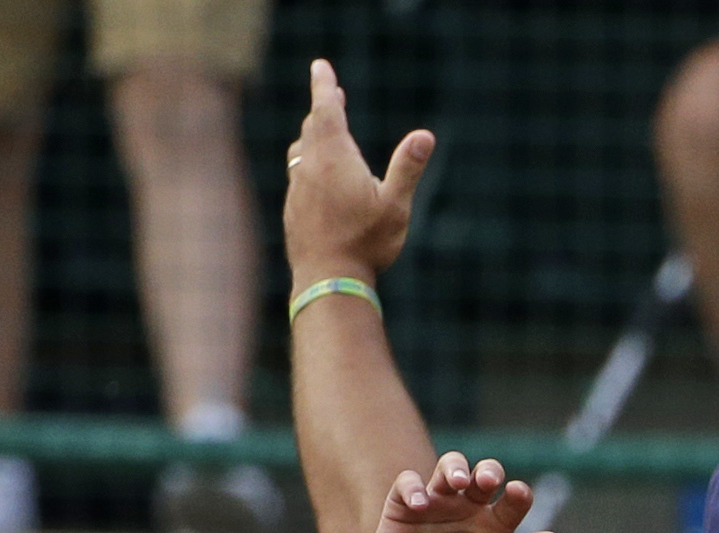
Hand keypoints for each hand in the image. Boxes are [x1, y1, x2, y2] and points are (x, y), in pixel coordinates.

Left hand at [285, 58, 428, 282]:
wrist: (327, 280)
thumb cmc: (365, 243)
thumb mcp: (395, 205)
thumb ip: (407, 167)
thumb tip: (425, 136)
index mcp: (334, 156)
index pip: (327, 108)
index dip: (324, 84)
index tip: (320, 66)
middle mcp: (310, 165)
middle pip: (313, 126)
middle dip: (323, 108)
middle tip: (331, 94)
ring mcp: (298, 187)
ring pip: (301, 150)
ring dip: (312, 135)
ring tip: (321, 132)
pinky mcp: (293, 208)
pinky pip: (298, 176)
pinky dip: (308, 164)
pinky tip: (315, 178)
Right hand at [363, 452, 554, 532]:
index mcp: (493, 525)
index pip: (513, 500)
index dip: (519, 493)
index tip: (518, 492)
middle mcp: (468, 509)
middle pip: (482, 474)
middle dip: (488, 470)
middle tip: (487, 481)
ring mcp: (437, 503)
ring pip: (449, 467)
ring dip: (454, 467)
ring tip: (456, 483)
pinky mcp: (404, 505)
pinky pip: (409, 482)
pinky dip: (414, 487)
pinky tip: (420, 505)